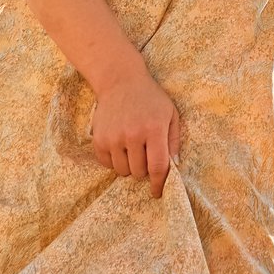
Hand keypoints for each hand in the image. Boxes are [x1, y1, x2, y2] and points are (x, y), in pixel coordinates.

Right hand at [88, 69, 183, 198]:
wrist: (121, 81)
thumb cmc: (151, 99)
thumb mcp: (171, 114)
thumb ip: (174, 141)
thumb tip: (174, 167)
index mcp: (154, 129)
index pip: (158, 167)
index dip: (159, 184)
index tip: (157, 192)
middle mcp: (133, 134)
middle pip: (139, 172)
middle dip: (144, 170)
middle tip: (146, 155)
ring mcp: (113, 137)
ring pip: (122, 171)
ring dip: (130, 166)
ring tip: (133, 149)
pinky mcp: (99, 139)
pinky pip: (107, 164)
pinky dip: (114, 161)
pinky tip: (120, 147)